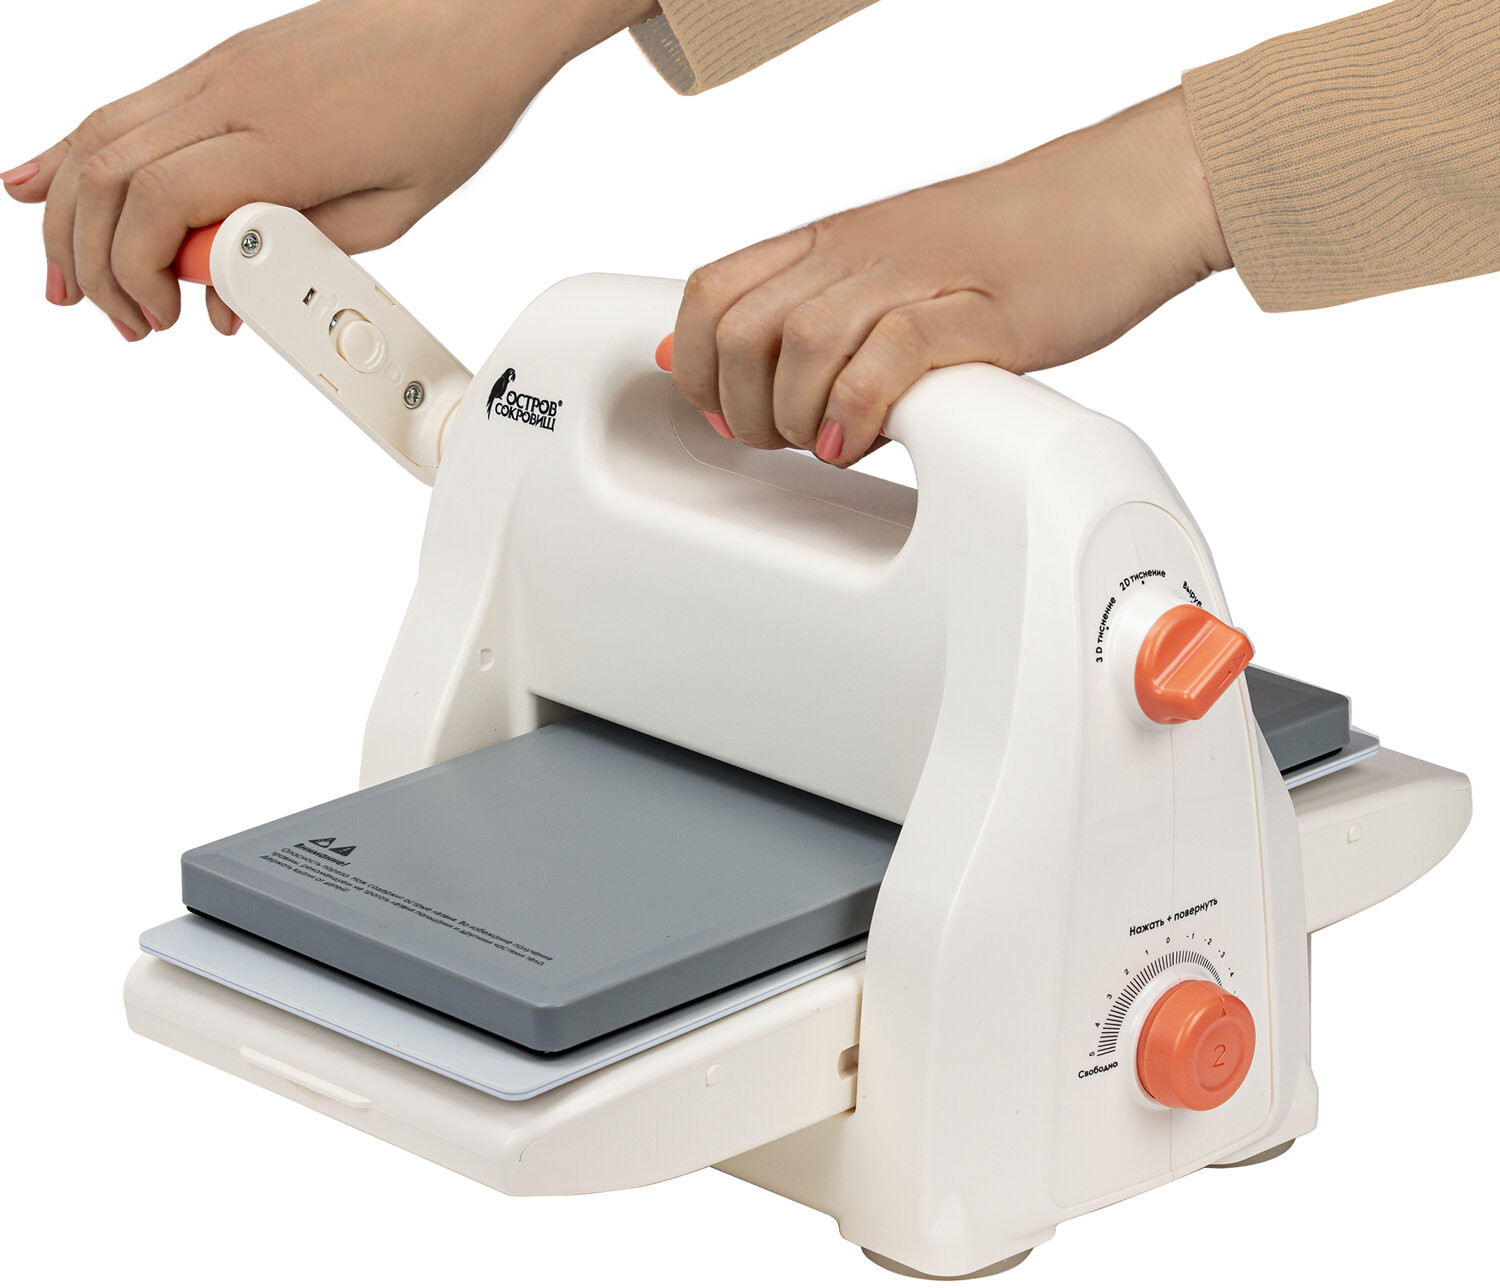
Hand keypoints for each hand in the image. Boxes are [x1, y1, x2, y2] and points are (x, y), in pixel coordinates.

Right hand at [2, 0, 656, 338]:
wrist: (475, 14)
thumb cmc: (450, 105)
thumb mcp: (395, 211)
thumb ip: (303, 251)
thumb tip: (228, 291)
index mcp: (283, 140)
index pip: (161, 200)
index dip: (138, 270)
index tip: (166, 315)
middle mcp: (234, 94)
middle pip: (109, 172)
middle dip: (93, 260)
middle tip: (124, 318)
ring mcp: (220, 70)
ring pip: (101, 135)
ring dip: (69, 214)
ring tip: (66, 279)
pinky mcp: (221, 61)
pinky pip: (127, 108)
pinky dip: (78, 153)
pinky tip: (44, 183)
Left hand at [668, 88, 1232, 464]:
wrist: (1127, 195)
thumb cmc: (1019, 243)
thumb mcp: (893, 271)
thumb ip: (816, 317)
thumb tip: (731, 375)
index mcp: (832, 241)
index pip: (708, 293)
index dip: (694, 365)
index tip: (722, 410)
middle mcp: (859, 254)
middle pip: (738, 330)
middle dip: (741, 409)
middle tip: (782, 441)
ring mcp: (915, 278)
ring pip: (798, 343)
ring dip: (796, 418)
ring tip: (827, 443)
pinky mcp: (977, 313)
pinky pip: (887, 355)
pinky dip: (857, 409)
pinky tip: (860, 439)